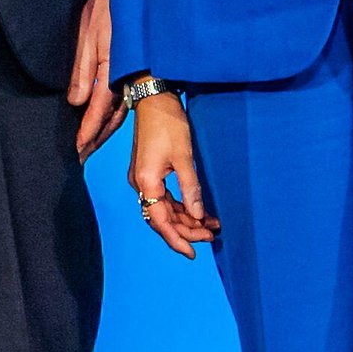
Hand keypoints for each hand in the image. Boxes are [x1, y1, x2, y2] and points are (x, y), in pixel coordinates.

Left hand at [67, 0, 120, 157]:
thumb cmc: (107, 6)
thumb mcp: (90, 33)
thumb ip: (84, 69)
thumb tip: (76, 103)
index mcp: (113, 69)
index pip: (99, 109)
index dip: (88, 131)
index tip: (78, 151)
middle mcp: (126, 75)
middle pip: (112, 116)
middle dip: (97, 138)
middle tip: (82, 158)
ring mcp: (133, 72)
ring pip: (120, 108)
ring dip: (106, 128)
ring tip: (91, 146)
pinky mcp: (135, 66)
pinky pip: (124, 95)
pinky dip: (114, 111)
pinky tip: (105, 120)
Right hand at [127, 90, 215, 256]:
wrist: (153, 99)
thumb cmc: (168, 123)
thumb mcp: (184, 156)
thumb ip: (190, 188)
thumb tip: (198, 216)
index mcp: (146, 181)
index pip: (160, 221)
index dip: (177, 239)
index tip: (193, 252)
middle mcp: (140, 183)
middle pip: (161, 218)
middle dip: (186, 230)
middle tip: (212, 237)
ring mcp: (143, 179)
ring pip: (164, 209)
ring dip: (186, 219)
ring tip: (211, 226)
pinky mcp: (149, 173)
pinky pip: (164, 198)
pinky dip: (181, 207)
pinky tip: (199, 211)